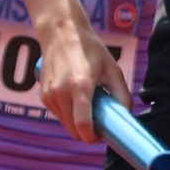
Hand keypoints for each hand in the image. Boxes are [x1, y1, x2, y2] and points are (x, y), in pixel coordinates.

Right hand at [38, 19, 125, 144]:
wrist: (60, 32)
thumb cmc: (89, 48)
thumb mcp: (112, 68)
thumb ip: (121, 93)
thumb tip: (125, 114)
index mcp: (80, 86)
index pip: (83, 125)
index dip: (92, 137)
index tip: (101, 136)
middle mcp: (61, 93)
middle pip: (73, 130)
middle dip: (86, 133)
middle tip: (99, 125)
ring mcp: (50, 95)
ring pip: (65, 124)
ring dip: (77, 124)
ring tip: (88, 107)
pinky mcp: (43, 95)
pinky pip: (58, 114)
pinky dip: (68, 115)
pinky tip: (76, 100)